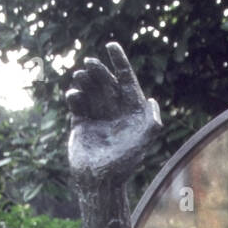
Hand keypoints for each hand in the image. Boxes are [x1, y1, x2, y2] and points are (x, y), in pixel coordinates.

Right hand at [66, 42, 161, 185]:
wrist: (99, 181)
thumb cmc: (123, 164)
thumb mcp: (142, 143)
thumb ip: (151, 123)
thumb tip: (152, 101)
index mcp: (130, 112)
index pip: (126, 81)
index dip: (120, 62)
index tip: (111, 45)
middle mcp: (114, 112)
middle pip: (106, 82)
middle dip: (98, 71)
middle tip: (90, 64)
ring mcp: (97, 117)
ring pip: (90, 90)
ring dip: (84, 81)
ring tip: (80, 77)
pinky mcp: (81, 124)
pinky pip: (77, 104)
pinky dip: (74, 96)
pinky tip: (74, 96)